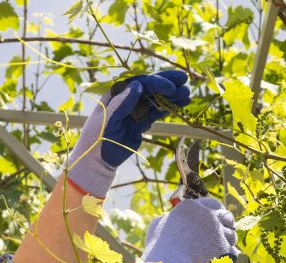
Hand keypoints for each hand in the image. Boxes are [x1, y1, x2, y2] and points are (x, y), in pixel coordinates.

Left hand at [66, 70, 190, 197]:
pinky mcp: (141, 121)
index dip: (156, 82)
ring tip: (187, 93)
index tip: (170, 87)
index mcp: (116, 93)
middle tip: (184, 79)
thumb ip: (122, 103)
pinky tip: (181, 104)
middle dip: (167, 82)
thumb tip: (138, 85)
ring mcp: (135, 109)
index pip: (139, 82)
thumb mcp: (108, 120)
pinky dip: (168, 108)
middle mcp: (126, 97)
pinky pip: (157, 111)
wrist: (98, 159)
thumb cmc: (97, 138)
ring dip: (171, 95)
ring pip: (155, 98)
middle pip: (149, 86)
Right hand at [140, 196, 237, 262]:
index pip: (212, 204)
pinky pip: (231, 248)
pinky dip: (228, 253)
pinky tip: (224, 256)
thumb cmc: (158, 247)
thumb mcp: (157, 226)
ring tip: (224, 245)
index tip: (217, 218)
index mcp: (191, 207)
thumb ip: (166, 219)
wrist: (168, 262)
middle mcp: (206, 214)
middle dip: (227, 223)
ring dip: (228, 239)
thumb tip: (165, 220)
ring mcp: (216, 229)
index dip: (216, 211)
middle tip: (225, 230)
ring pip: (230, 233)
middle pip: (225, 216)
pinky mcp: (222, 245)